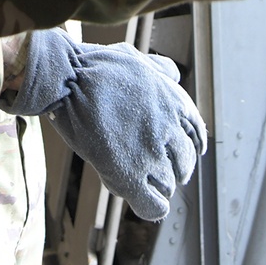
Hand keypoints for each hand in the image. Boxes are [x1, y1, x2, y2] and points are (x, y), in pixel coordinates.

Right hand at [1, 28, 207, 220]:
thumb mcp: (138, 58)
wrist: (68, 79)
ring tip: (138, 179)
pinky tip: (140, 198)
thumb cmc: (96, 66)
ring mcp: (150, 154)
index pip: (197, 135)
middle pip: (184, 163)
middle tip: (153, 167)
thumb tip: (173, 75)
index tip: (178, 153)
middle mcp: (169, 130)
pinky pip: (153, 206)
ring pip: (168, 186)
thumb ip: (161, 68)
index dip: (187, 146)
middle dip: (171, 167)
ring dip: (155, 185)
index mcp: (174, 103)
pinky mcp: (129, 175)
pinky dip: (150, 206)